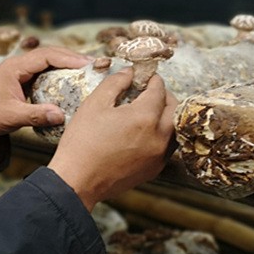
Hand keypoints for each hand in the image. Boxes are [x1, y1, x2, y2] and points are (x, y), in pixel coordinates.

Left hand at [0, 46, 92, 146]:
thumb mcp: (12, 117)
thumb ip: (36, 115)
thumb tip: (61, 115)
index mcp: (14, 67)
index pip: (46, 56)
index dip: (68, 58)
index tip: (87, 64)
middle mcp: (18, 64)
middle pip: (50, 53)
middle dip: (72, 57)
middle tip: (95, 64)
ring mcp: (20, 70)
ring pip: (47, 60)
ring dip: (67, 62)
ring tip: (88, 69)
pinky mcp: (22, 78)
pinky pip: (44, 70)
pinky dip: (59, 71)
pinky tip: (72, 79)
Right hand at [48, 68, 175, 210]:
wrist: (78, 180)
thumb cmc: (82, 142)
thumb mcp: (94, 104)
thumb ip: (115, 83)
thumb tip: (129, 73)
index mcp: (144, 117)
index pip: (159, 90)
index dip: (152, 79)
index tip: (145, 76)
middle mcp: (158, 136)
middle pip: (174, 108)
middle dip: (164, 95)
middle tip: (148, 90)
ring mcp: (159, 155)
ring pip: (174, 128)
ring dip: (166, 115)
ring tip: (148, 111)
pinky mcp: (155, 169)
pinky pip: (167, 146)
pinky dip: (161, 134)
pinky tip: (144, 132)